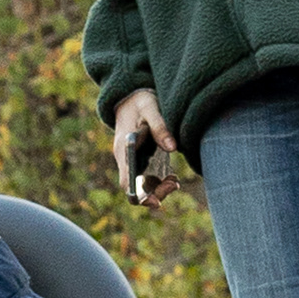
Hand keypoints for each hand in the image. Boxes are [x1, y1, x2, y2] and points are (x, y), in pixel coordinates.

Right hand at [111, 85, 174, 206]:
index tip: (156, 201)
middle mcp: (126, 160)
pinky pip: (150, 179)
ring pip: (144, 186)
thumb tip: (172, 148)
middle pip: (136, 189)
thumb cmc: (139, 100)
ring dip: (160, 189)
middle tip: (174, 183)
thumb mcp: (150, 107)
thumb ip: (160, 126)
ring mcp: (134, 161)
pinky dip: (161, 182)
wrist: (130, 96)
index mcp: (123, 149)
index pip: (126, 182)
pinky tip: (173, 176)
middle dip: (156, 193)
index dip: (139, 196)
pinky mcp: (142, 160)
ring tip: (175, 181)